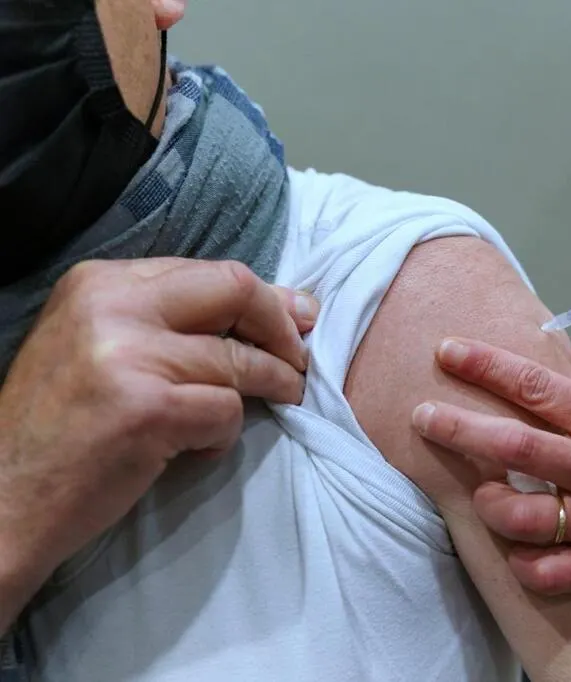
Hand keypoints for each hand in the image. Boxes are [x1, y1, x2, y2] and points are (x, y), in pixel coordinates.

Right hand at [0, 258, 318, 616]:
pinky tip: (196, 449)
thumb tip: (287, 306)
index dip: (264, 299)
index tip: (296, 320)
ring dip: (272, 385)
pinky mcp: (147, 410)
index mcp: (100, 282)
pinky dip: (225, 436)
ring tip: (278, 402)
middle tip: (299, 360)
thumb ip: (176, 322)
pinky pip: (227, 411)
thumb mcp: (104, 349)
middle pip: (236, 289)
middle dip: (281, 326)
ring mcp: (128, 356)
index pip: (210, 271)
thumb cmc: (62, 428)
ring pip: (240, 359)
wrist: (1, 501)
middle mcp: (110, 306)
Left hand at [411, 338, 570, 594]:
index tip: (447, 351)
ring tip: (478, 495)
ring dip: (488, 503)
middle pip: (512, 446)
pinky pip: (548, 570)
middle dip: (458, 428)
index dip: (486, 366)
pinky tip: (517, 551)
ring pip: (520, 514)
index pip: (537, 386)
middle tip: (422, 416)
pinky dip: (523, 563)